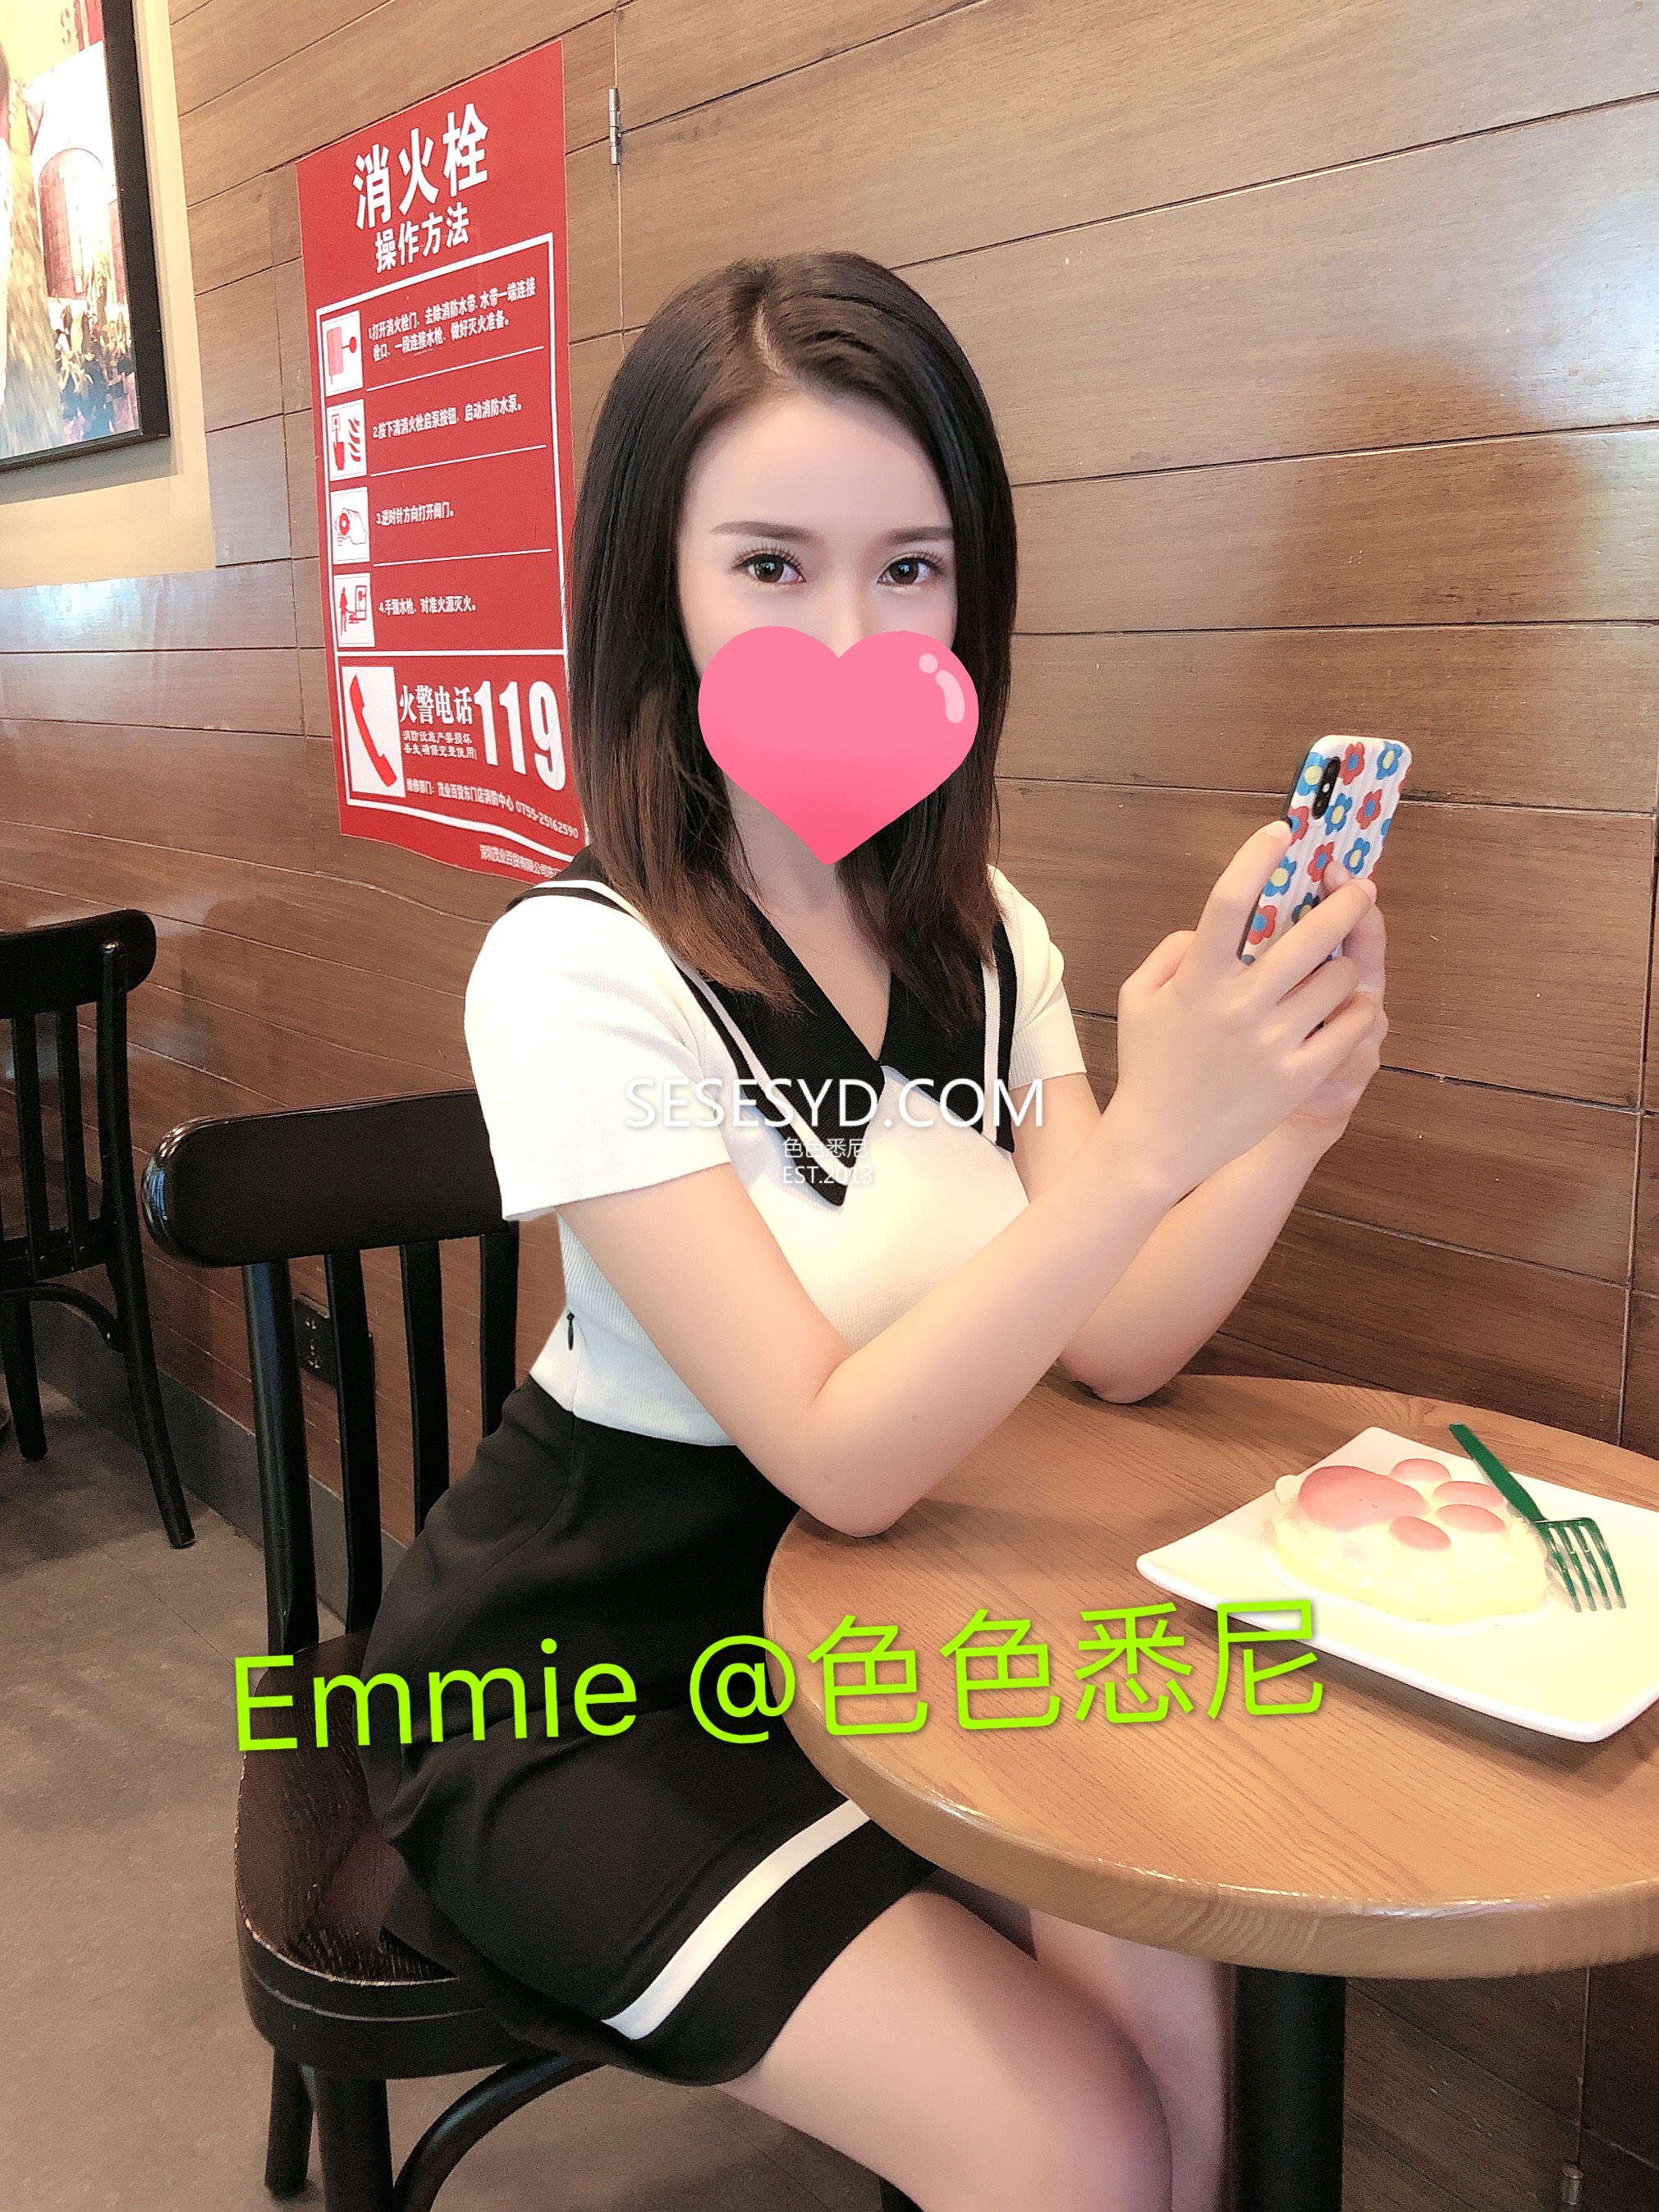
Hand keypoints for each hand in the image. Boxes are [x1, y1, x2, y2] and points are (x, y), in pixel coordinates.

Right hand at [1105, 821, 1380, 1196]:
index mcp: (1198, 978)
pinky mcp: (1299, 1076)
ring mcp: (1274, 1042)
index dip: (1259, 856)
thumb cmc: (1147, 1066)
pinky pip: (1352, 1026)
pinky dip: (1356, 1009)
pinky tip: (1349, 1006)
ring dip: (1345, 963)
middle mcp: (1240, 1005)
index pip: (1231, 899)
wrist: (1158, 1143)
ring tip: (1340, 965)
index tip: (1283, 834)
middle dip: (1345, 900)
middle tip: (1359, 886)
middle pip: (1308, 932)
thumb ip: (1171, 952)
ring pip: (1338, 978)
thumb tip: (1210, 926)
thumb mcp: (1136, 998)